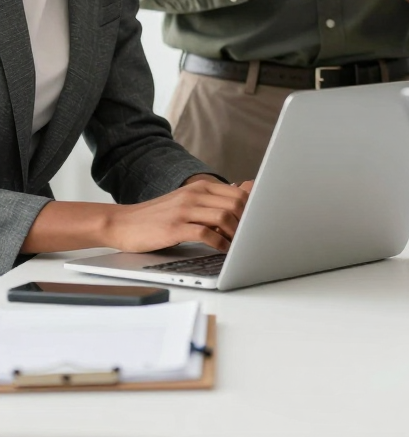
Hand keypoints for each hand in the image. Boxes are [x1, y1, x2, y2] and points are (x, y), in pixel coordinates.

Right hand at [104, 178, 250, 253]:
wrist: (123, 222)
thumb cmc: (159, 216)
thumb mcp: (187, 201)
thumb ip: (213, 200)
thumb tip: (244, 193)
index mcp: (200, 187)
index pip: (238, 194)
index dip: (252, 210)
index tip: (256, 224)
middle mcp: (194, 194)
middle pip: (235, 203)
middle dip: (248, 222)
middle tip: (250, 236)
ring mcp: (184, 210)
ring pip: (224, 216)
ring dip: (236, 233)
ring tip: (239, 245)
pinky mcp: (174, 228)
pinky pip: (206, 233)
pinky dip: (219, 243)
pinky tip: (222, 249)